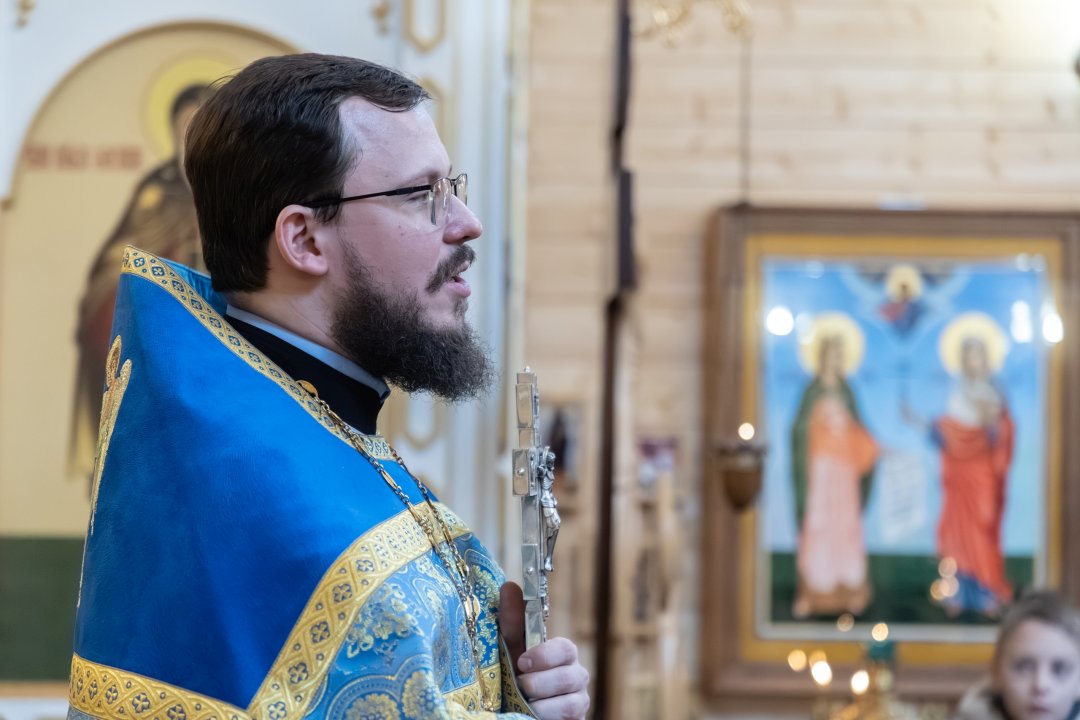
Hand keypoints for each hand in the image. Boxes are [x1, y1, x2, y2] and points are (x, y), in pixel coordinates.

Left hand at [499, 582, 589, 719]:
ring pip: (573, 702)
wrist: (517, 708)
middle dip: (543, 682)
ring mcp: (578, 701)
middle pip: (573, 676)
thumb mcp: (511, 650)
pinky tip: (533, 714)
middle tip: (521, 684)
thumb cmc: (517, 675)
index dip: (546, 655)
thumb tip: (510, 587)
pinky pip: (571, 718)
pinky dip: (549, 716)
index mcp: (562, 655)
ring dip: (544, 703)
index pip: (566, 649)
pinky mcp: (576, 719)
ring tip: (525, 701)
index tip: (523, 661)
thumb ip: (512, 623)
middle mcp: (575, 676)